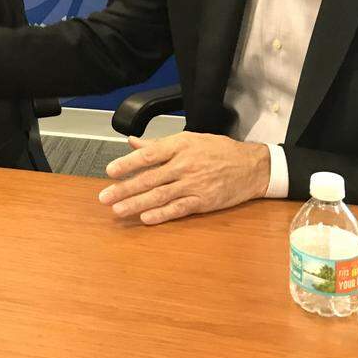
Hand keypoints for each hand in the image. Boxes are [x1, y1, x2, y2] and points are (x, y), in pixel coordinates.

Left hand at [98, 132, 269, 224]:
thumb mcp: (189, 139)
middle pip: (150, 178)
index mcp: (180, 146)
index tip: (110, 171)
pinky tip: (145, 218)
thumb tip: (132, 142)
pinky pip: (178, 209)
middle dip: (125, 188)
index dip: (128, 163)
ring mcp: (194, 185)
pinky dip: (161, 214)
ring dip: (136, 204)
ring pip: (160, 196)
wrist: (251, 166)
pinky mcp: (203, 202)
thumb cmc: (218, 150)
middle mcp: (185, 165)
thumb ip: (158, 144)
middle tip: (105, 197)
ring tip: (118, 209)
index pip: (149, 154)